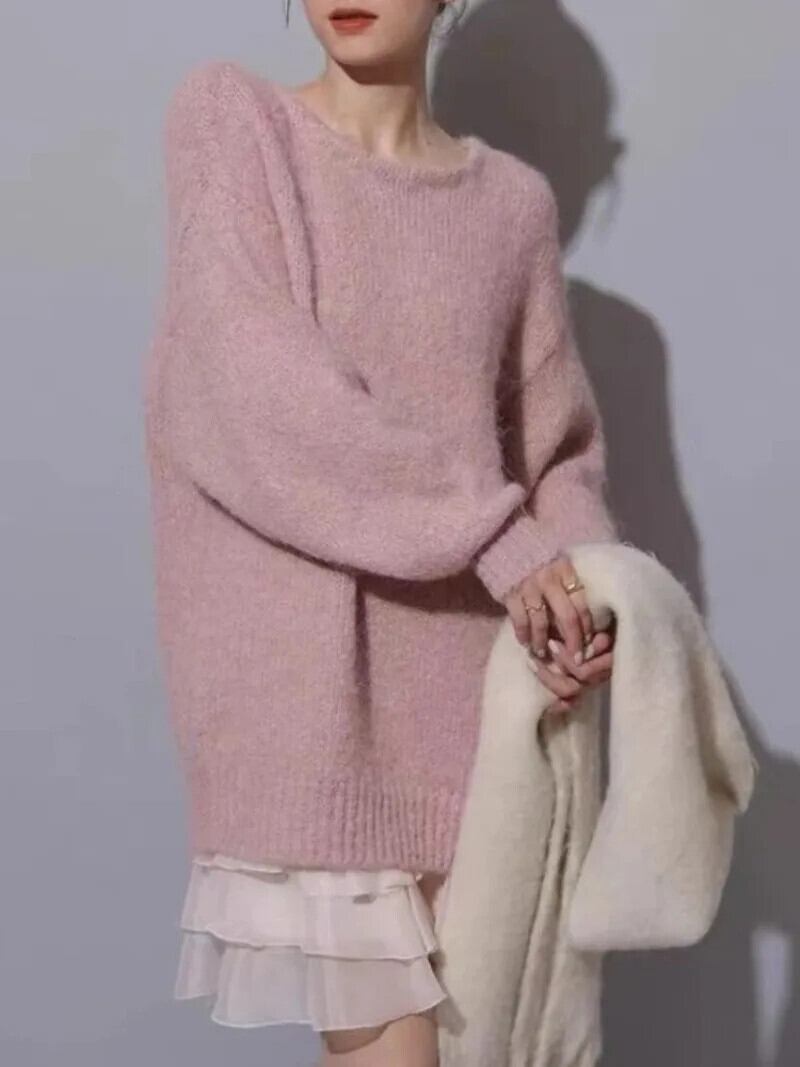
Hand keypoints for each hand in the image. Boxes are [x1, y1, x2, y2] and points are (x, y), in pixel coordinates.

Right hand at [503, 553, 614, 713]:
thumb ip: (568, 585)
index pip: (582, 604)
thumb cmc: (537, 557)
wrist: (505, 542)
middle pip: (567, 617)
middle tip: (575, 660)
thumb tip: (583, 620)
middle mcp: (549, 579)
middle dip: (573, 642)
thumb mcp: (558, 564)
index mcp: (565, 571)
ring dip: (544, 642)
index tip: (589, 645)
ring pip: (542, 623)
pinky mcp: (510, 594)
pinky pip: (519, 620)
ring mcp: (528, 587)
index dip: (587, 628)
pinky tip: (525, 643)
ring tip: (544, 654)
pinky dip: (523, 634)